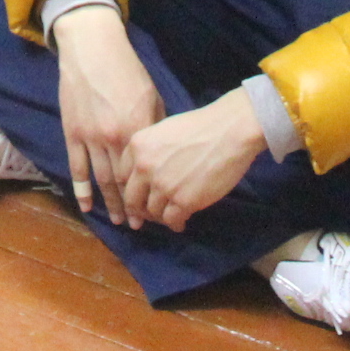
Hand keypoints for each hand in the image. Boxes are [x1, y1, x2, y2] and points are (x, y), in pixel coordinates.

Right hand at [47, 6, 166, 223]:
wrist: (92, 50)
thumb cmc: (126, 70)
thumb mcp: (151, 96)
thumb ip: (155, 126)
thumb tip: (160, 151)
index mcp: (138, 130)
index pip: (145, 172)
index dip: (150, 193)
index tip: (157, 209)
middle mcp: (115, 139)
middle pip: (124, 181)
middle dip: (132, 206)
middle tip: (138, 225)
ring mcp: (91, 137)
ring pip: (102, 179)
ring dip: (111, 203)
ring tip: (119, 221)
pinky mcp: (73, 132)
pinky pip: (77, 167)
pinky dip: (82, 189)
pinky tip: (88, 207)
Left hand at [114, 91, 269, 233]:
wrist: (228, 131)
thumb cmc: (200, 126)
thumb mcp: (163, 131)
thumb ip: (149, 151)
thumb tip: (146, 172)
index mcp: (137, 146)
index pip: (121, 177)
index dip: (129, 190)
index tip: (137, 197)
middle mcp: (144, 167)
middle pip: (132, 199)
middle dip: (139, 210)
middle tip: (147, 216)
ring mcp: (162, 186)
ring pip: (152, 212)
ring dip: (160, 217)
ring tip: (170, 217)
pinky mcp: (183, 201)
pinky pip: (171, 220)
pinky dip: (175, 223)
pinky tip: (181, 222)